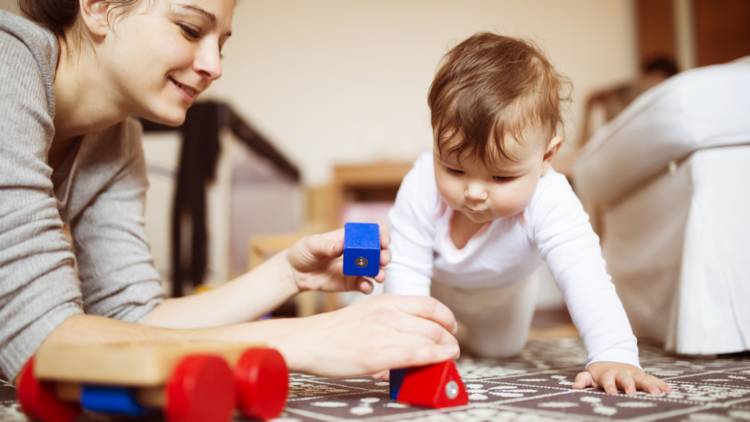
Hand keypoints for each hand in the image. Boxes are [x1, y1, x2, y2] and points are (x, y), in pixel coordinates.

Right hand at [270, 295, 459, 376]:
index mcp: (387, 300)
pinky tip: (443, 360)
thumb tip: (415, 334)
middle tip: (452, 347)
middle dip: (450, 337)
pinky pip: (418, 354)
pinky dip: (437, 357)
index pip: (430, 304)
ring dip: (447, 349)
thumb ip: (392, 319)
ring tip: (449, 356)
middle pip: (435, 324)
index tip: (451, 328)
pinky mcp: (380, 354)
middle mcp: (389, 312)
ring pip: (431, 338)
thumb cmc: (337, 331)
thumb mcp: (368, 313)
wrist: (309, 341)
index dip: (447, 318)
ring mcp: (385, 332)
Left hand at [287, 227, 390, 293]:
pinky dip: (368, 287)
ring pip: (375, 270)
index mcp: (349, 238)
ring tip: (379, 276)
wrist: (295, 273)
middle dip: (385, 255)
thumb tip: (341, 246)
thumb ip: (327, 245)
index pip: (370, 234)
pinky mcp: (351, 283)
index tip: (384, 241)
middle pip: (378, 252)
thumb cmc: (304, 252)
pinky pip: (365, 285)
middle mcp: (356, 252)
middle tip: (384, 260)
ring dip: (380, 272)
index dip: (381, 236)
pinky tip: (365, 287)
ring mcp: (355, 269)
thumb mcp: (312, 244)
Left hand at [572, 361, 670, 394]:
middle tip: (632, 392)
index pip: (608, 380)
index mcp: (608, 375)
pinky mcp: (644, 376)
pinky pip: (653, 380)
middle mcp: (622, 374)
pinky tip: (669, 390)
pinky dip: (660, 384)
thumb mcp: (590, 375)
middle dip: (630, 385)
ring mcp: (634, 375)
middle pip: (626, 379)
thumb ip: (583, 379)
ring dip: (650, 386)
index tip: (611, 393)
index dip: (609, 386)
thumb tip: (575, 387)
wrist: (613, 359)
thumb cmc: (600, 374)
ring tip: (657, 393)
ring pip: (642, 379)